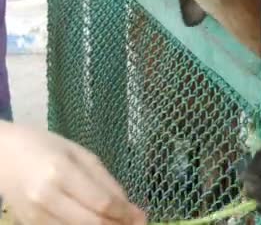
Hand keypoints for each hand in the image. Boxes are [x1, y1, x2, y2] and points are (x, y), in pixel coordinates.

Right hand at [0, 121, 146, 224]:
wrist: (2, 156)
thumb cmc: (46, 147)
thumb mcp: (81, 154)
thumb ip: (106, 181)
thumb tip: (129, 206)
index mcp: (61, 173)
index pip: (101, 203)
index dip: (126, 214)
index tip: (143, 216)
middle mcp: (46, 198)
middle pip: (92, 224)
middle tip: (137, 224)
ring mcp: (35, 215)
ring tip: (120, 224)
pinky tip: (99, 223)